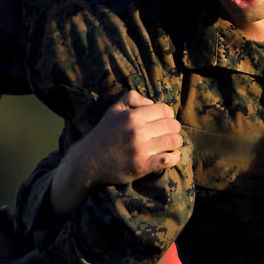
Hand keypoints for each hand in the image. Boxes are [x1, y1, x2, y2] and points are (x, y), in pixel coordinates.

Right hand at [51, 91, 180, 213]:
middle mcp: (137, 131)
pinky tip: (170, 157)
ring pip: (174, 141)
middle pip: (173, 125)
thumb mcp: (113, 110)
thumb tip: (151, 102)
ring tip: (170, 145)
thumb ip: (131, 98)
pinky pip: (169, 160)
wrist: (88, 161)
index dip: (168, 115)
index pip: (165, 110)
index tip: (164, 121)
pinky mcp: (142, 166)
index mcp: (132, 116)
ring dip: (176, 143)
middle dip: (174, 129)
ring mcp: (140, 149)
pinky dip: (174, 158)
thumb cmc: (104, 134)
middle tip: (168, 134)